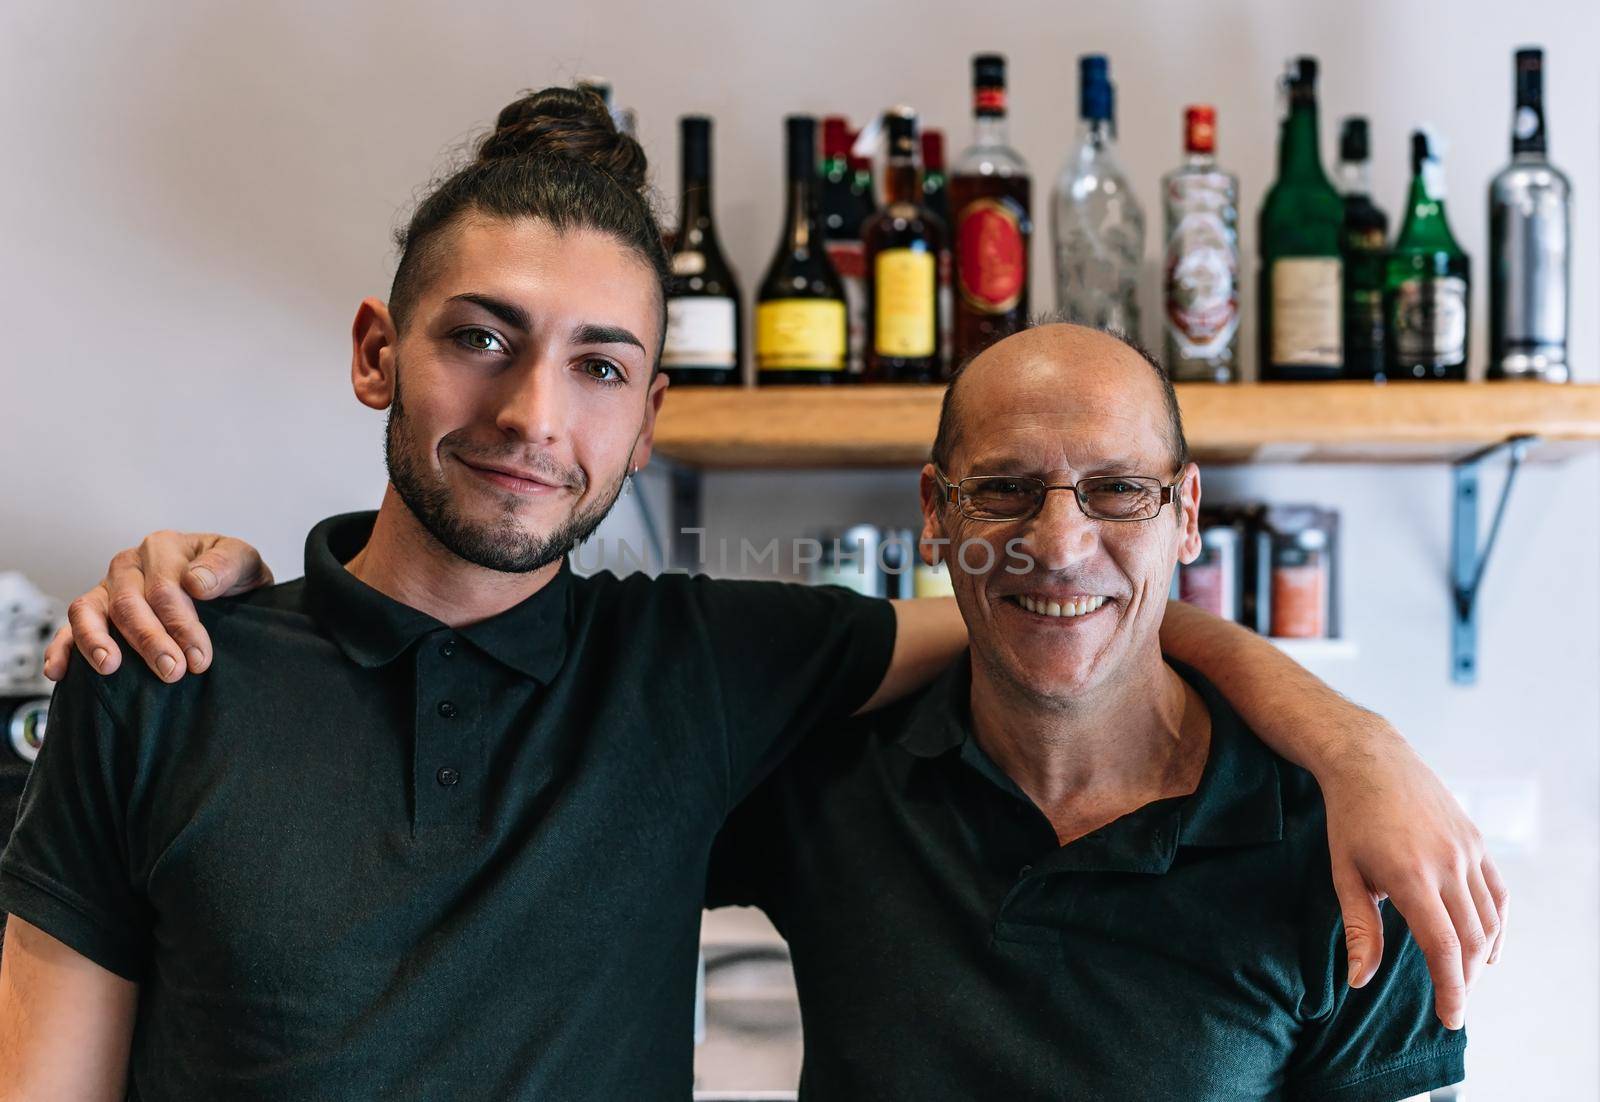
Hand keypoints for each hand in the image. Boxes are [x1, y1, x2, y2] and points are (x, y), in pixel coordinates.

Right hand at [43, 532, 272, 683]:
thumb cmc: (232, 577)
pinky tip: (58, 671)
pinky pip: (68, 627)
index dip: (181, 625)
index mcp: (164, 547)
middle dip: (150, 641)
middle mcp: (130, 564)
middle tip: (172, 672)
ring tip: (110, 667)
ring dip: (97, 641)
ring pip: (88, 610)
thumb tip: (196, 582)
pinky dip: (61, 648)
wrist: (228, 591)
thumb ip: (226, 565)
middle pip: (129, 603)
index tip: (199, 658)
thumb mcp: (244, 563)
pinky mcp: (94, 613)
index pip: (165, 588)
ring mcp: (108, 588)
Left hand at [1323, 725, 1506, 1031]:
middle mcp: (1447, 864)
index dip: (1450, 990)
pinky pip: (1497, 894)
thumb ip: (1360, 928)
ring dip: (1481, 957)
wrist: (1371, 760)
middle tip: (1451, 1005)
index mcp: (1410, 876)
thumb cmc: (1349, 819)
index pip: (1444, 948)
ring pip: (1489, 920)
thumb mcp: (1343, 872)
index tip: (1449, 1019)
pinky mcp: (1477, 842)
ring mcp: (1467, 851)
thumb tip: (1359, 981)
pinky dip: (1497, 926)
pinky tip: (1487, 948)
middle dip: (1464, 981)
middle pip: (1472, 940)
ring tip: (1463, 980)